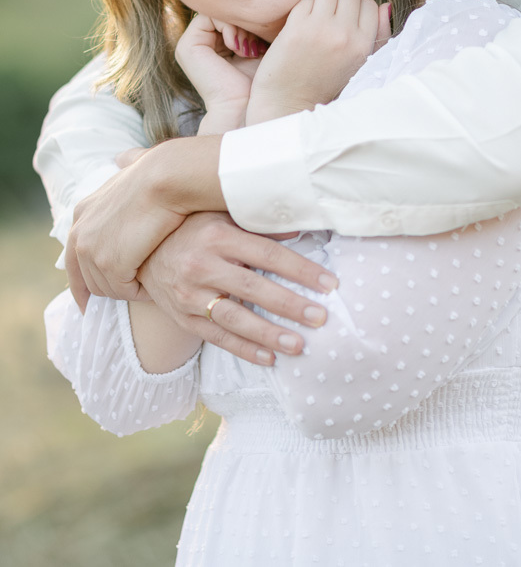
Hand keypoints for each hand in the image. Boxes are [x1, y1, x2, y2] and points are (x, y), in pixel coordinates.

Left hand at [65, 134, 224, 310]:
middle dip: (111, 289)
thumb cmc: (159, 173)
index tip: (87, 302)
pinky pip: (125, 291)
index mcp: (82, 214)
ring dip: (128, 290)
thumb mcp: (132, 168)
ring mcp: (92, 250)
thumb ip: (125, 166)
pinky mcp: (109, 263)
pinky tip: (153, 283)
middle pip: (89, 280)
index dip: (80, 285)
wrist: (167, 179)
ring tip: (149, 283)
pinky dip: (140, 292)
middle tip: (135, 290)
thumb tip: (122, 158)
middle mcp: (79, 233)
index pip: (72, 261)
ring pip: (108, 289)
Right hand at [137, 211, 337, 364]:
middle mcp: (201, 265)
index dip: (300, 270)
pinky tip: (269, 358)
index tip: (329, 284)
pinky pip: (216, 337)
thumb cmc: (192, 227)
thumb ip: (258, 223)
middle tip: (321, 317)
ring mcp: (189, 294)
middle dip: (290, 305)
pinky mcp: (182, 316)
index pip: (267, 254)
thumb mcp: (221, 214)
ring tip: (299, 345)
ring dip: (269, 334)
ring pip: (235, 318)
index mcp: (217, 235)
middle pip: (254, 289)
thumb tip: (300, 228)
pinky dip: (244, 349)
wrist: (140, 249)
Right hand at [175, 14, 265, 130]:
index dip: (254, 16)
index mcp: (218, 43)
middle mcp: (203, 43)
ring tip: (251, 47)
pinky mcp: (187, 47)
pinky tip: (239, 48)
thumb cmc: (264, 82)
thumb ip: (259, 22)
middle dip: (247, 19)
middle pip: (227, 9)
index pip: (236, 12)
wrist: (250, 109)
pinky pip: (210, 16)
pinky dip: (229, 26)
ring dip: (240, 24)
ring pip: (220, 11)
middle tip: (261, 40)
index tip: (270, 34)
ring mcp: (192, 45)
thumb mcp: (263, 45)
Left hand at [246, 0, 390, 123]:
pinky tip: (300, 24)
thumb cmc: (324, 86)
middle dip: (340, 0)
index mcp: (363, 46)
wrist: (288, 104)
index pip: (370, 4)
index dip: (357, 10)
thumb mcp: (359, 66)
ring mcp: (319, 28)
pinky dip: (303, 7)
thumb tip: (385, 5)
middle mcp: (344, 35)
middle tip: (328, 18)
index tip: (345, 22)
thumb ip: (377, 37)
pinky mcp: (296, 26)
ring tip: (315, 17)